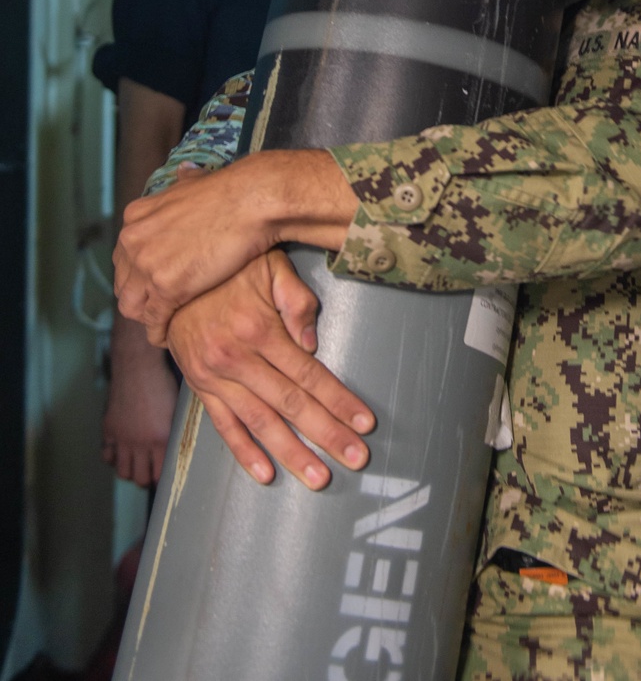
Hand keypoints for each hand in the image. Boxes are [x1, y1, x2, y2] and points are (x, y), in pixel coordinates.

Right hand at [102, 314, 178, 485]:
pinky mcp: (109, 429)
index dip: (163, 479)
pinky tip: (121, 452)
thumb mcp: (177, 407)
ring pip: (123, 471)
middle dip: (146, 479)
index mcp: (162, 438)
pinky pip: (107, 456)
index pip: (161, 474)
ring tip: (136, 465)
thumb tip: (177, 447)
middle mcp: (141, 442)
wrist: (138, 365)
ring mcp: (123, 437)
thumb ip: (175, 431)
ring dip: (130, 471)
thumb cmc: (162, 381)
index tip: (165, 478)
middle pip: (140, 478)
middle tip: (150, 474)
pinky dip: (113, 458)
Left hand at [114, 149, 356, 345]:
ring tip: (161, 325)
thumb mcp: (194, 181)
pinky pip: (154, 320)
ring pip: (132, 306)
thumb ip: (182, 183)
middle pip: (123, 284)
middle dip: (138, 299)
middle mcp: (132, 240)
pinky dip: (159, 332)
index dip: (137, 275)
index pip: (124, 257)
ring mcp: (147, 265)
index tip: (152, 285)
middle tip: (156, 309)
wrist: (250, 202)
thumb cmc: (231, 192)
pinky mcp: (166, 287)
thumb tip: (183, 173)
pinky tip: (167, 336)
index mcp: (136, 217)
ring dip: (145, 318)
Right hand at [167, 249, 374, 489]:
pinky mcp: (200, 388)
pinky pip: (223, 426)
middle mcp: (238, 359)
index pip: (309, 374)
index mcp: (260, 329)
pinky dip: (243, 452)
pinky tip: (265, 475)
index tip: (364, 423)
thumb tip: (312, 342)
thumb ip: (295, 299)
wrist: (172, 280)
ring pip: (260, 423)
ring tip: (318, 478)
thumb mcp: (269, 267)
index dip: (339, 400)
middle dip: (327, 434)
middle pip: (291, 404)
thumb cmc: (231, 270)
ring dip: (292, 454)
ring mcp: (216, 378)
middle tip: (356, 458)